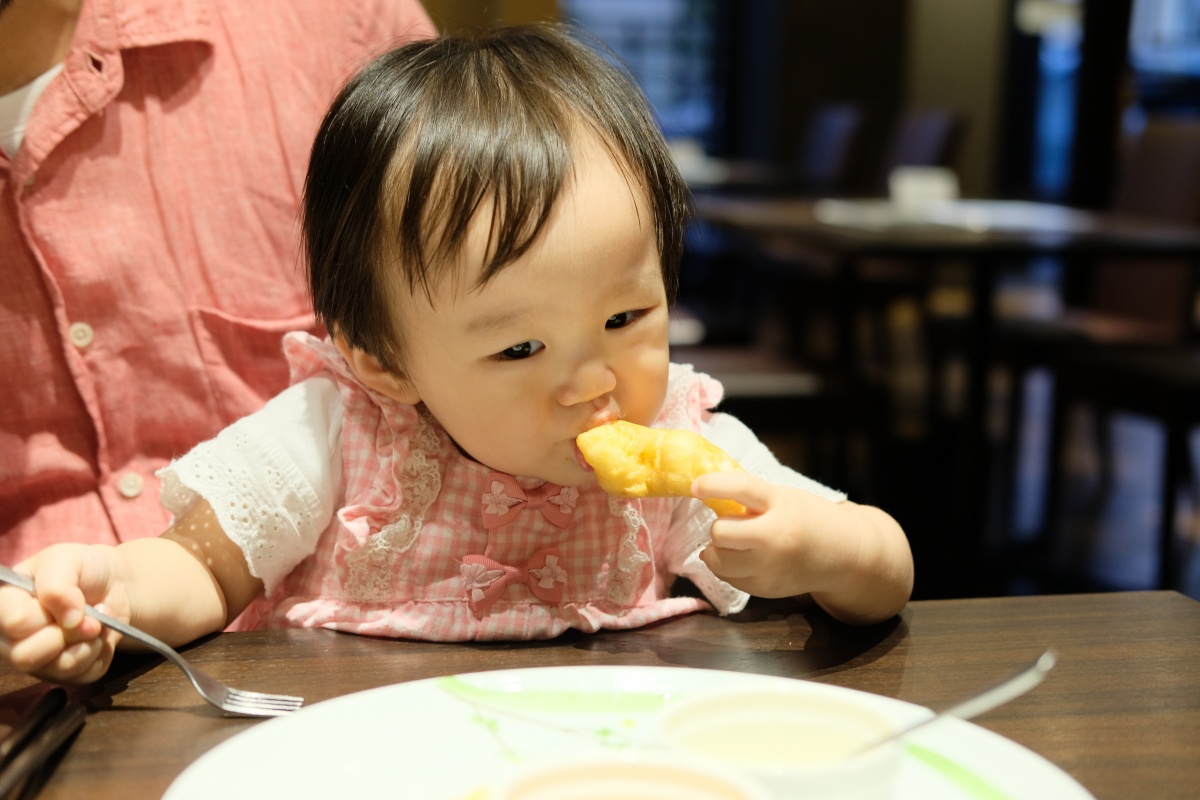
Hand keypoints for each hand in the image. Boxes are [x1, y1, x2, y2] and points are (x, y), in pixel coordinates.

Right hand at [0, 544, 128, 683]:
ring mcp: (37, 659)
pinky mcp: (63, 673)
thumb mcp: (67, 560)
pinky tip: (100, 635)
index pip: (14, 623)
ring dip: (88, 642)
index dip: (44, 613)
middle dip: (68, 633)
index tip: (66, 596)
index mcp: (5, 606)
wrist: (113, 585)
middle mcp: (12, 638)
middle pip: (25, 656)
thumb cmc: (82, 569)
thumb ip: (58, 585)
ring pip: (57, 668)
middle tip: (89, 614)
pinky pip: (82, 674)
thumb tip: (69, 619)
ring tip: (97, 622)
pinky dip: (100, 652)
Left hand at [691, 470, 851, 597]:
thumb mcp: (783, 498)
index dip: (714, 485)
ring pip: (717, 560)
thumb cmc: (806, 518)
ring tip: (734, 543)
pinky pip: (727, 578)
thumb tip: (706, 497)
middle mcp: (775, 537)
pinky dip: (727, 567)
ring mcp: (770, 567)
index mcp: (780, 504)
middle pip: (721, 532)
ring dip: (717, 549)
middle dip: (719, 527)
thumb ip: (751, 498)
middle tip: (731, 525)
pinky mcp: (765, 589)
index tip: (695, 486)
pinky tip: (743, 559)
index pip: (742, 488)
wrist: (842, 554)